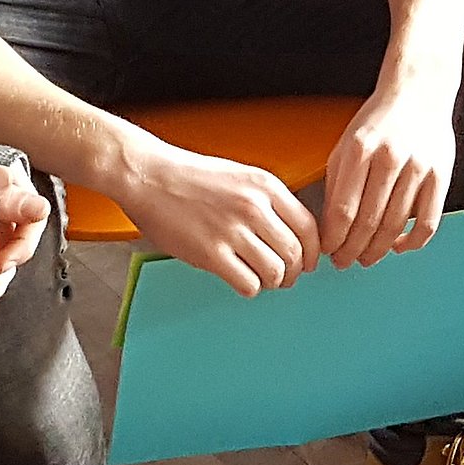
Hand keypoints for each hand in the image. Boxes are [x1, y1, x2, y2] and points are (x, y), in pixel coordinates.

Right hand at [112, 138, 320, 295]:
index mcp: (266, 187)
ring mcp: (232, 231)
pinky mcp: (210, 253)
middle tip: (285, 277)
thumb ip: (269, 201)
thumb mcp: (242, 177)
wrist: (150, 176)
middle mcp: (254, 208)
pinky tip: (241, 280)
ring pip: (275, 272)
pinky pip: (248, 284)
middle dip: (295, 272)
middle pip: (295, 254)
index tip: (310, 262)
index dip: (313, 252)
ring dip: (273, 282)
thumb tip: (292, 232)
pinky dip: (250, 288)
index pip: (308, 228)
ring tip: (263, 279)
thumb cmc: (191, 177)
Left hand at [319, 81, 456, 269]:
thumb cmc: (378, 122)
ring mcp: (418, 167)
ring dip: (378, 250)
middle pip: (368, 222)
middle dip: (352, 250)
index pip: (343, 209)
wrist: (418, 94)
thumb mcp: (346, 145)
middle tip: (345, 262)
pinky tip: (400, 246)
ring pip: (396, 225)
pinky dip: (413, 242)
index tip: (328, 251)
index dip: (334, 238)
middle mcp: (389, 158)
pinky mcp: (441, 175)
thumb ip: (336, 183)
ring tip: (367, 258)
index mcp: (359, 150)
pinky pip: (428, 222)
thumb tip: (329, 227)